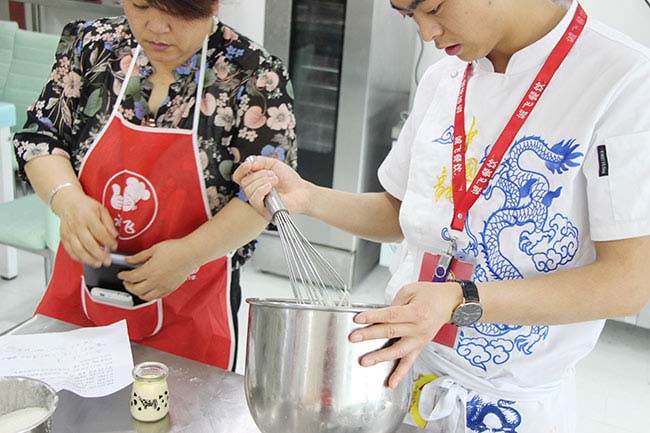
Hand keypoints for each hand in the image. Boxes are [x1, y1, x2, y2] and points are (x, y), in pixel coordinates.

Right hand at [52, 185, 117, 266]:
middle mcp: (77, 225)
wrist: (67, 202)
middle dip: (100, 255)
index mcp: (88, 217)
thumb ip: (109, 223)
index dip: (109, 242)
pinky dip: (78, 258)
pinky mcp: (63, 237)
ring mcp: (69, 232)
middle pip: (89, 244)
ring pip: (78, 250)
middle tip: (108, 261)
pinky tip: (86, 260)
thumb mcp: (101, 209)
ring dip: (89, 259)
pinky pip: (70, 250)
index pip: (100, 232)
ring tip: (98, 263)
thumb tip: (114, 235)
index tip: (114, 247)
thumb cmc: (85, 206)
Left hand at [117, 238, 199, 300]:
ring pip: (145, 296)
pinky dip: (149, 295)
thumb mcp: (154, 249)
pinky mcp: (170, 289)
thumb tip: (128, 260)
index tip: (121, 274)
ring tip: (136, 288)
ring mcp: (163, 287)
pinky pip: (156, 297)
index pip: (131, 277)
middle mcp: (155, 281)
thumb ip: (139, 256)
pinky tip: (148, 290)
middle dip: (128, 286)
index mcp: (150, 270)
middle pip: (135, 289)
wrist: (191, 253)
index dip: (123, 276)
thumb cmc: (175, 249)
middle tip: (126, 282)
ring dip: (137, 293)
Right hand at [232, 155, 311, 219]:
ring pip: (249, 189)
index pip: (239, 177)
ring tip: (275, 180)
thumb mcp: (274, 164)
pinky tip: (271, 187)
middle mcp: (254, 192)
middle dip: (259, 174)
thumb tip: (248, 162)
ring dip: (263, 180)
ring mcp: (258, 202)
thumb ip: (260, 161)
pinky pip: (255, 199)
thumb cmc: (289, 180)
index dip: (241, 169)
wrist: (302, 191)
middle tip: (272, 174)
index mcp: (254, 181)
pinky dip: (262, 189)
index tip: (249, 164)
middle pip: (244, 182)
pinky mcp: (263, 210)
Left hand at [348, 282, 462, 387]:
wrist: (448, 303)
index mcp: (416, 312)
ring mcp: (419, 340)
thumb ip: (394, 304)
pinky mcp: (419, 347)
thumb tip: (378, 316)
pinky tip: (390, 382)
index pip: (391, 315)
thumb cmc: (429, 294)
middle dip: (370, 335)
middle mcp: (418, 328)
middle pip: (391, 332)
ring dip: (380, 357)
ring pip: (398, 351)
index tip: (358, 319)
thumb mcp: (410, 291)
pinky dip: (400, 374)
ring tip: (365, 361)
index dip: (373, 317)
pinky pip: (409, 362)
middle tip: (354, 338)